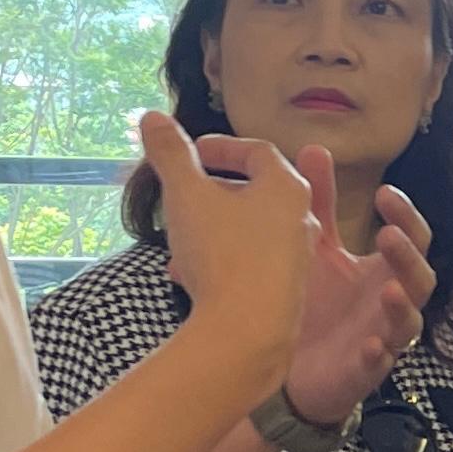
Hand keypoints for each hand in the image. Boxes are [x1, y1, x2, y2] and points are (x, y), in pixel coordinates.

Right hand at [139, 111, 317, 380]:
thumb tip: (151, 116)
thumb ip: (169, 153)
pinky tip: (186, 275)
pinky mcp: (287, 294)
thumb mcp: (185, 195)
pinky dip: (220, 259)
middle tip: (180, 193)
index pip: (257, 151)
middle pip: (256, 191)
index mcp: (287, 187)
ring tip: (175, 237)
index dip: (220, 146)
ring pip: (248, 231)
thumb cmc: (221, 252)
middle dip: (212, 190)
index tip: (189, 153)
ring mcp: (297, 259)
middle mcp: (301, 220)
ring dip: (210, 228)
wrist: (247, 335)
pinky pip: (250, 264)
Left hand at [280, 169, 433, 427]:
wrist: (286, 365)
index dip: (407, 216)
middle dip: (409, 256)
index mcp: (385, 269)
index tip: (385, 193)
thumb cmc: (312, 302)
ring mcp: (383, 338)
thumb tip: (317, 148)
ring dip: (403, 306)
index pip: (413, 237)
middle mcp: (392, 302)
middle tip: (388, 234)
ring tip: (388, 290)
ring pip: (411, 323)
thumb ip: (321, 202)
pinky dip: (379, 355)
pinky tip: (370, 345)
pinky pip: (380, 365)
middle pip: (422, 278)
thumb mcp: (316, 246)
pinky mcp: (363, 371)